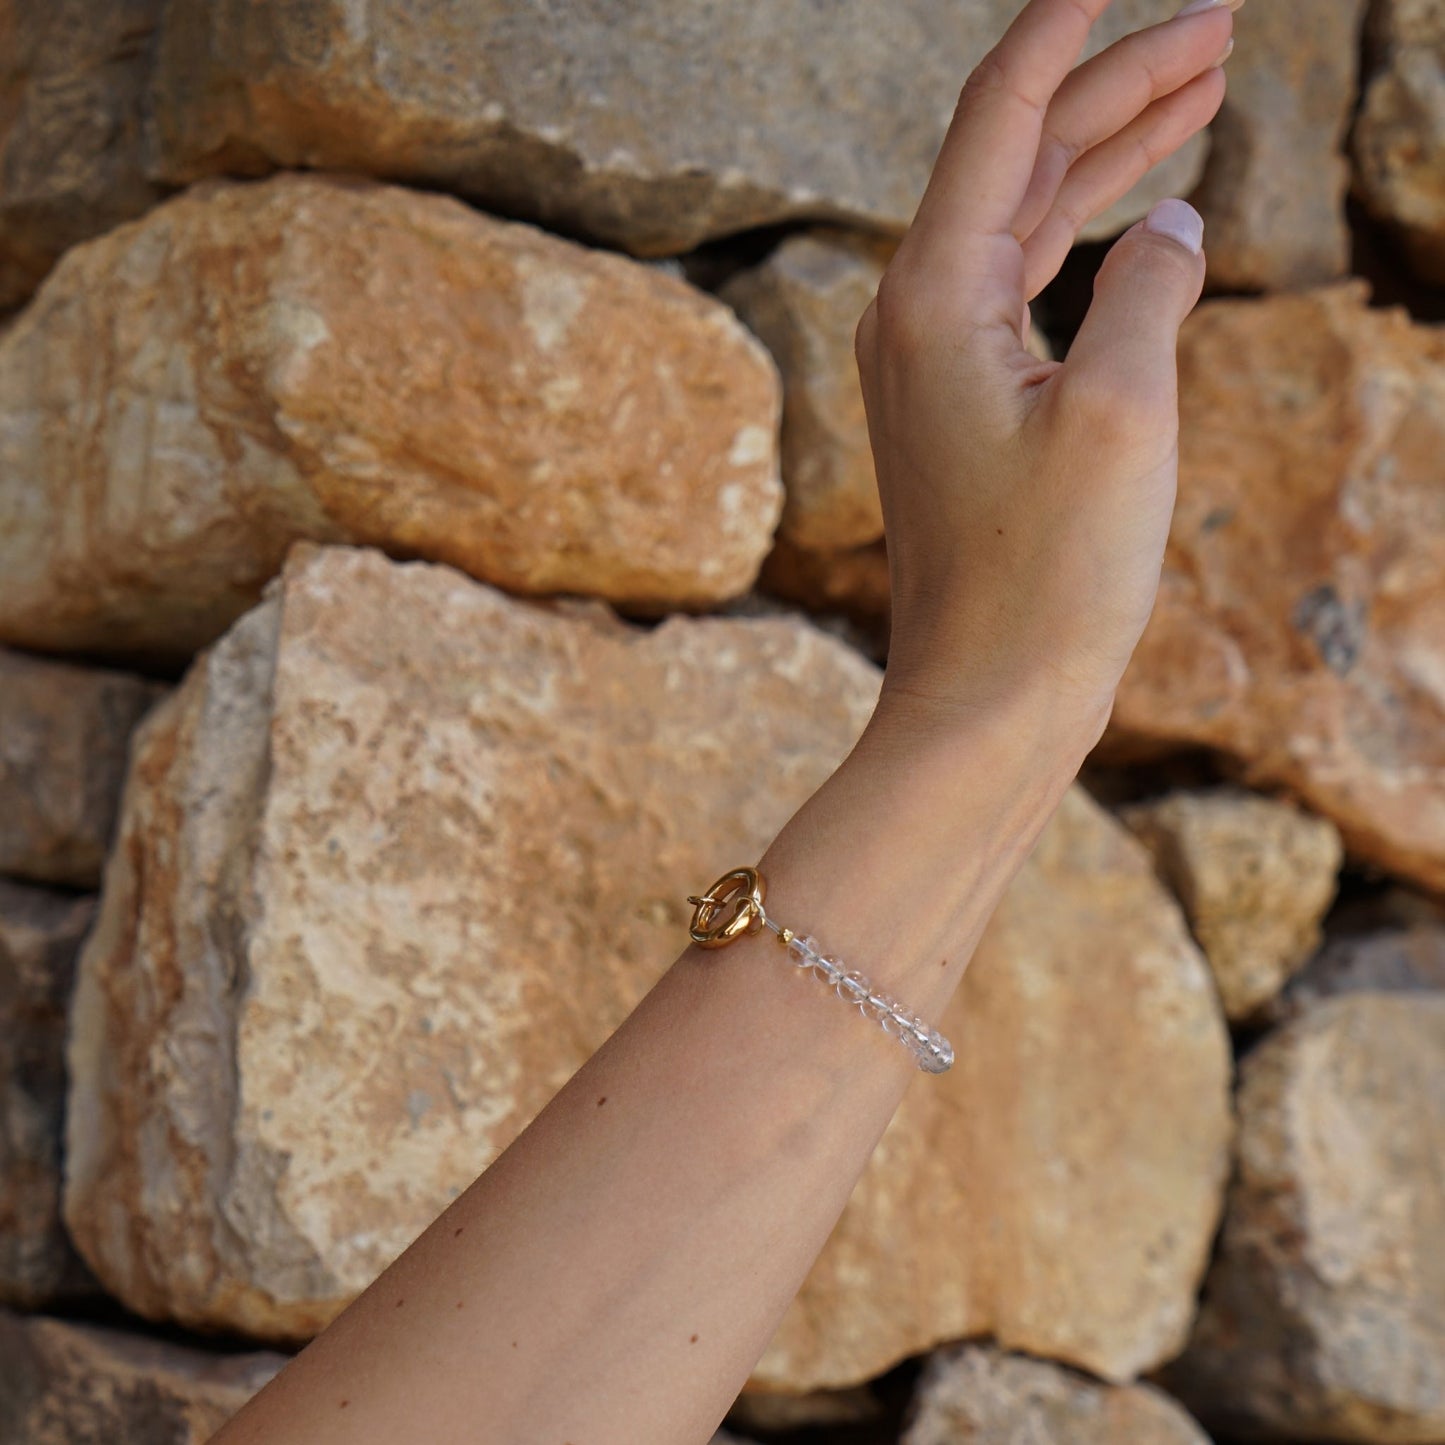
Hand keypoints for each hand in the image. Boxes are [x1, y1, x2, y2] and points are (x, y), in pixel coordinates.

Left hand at [856, 0, 1233, 745]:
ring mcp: (934, 364)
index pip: (996, 117)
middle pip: (1018, 158)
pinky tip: (1138, 210)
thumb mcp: (1124, 417)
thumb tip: (1168, 223)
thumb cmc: (1048, 576)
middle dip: (1117, 85)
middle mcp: (915, 317)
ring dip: (1108, 152)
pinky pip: (1023, 286)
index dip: (1064, 31)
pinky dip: (1083, 237)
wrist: (987, 696)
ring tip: (1202, 85)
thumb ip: (1150, 292)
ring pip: (1025, 219)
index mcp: (932, 297)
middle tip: (1221, 25)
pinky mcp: (962, 408)